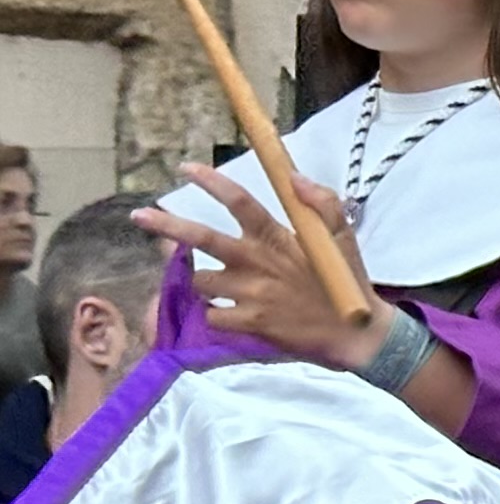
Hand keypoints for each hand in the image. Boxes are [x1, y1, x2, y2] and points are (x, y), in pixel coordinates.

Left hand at [135, 168, 390, 370]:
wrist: (356, 335)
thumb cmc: (348, 282)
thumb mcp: (343, 237)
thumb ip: (323, 202)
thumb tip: (294, 176)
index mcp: (277, 238)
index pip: (239, 201)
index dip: (211, 181)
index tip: (186, 168)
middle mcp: (257, 262)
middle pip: (201, 238)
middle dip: (166, 225)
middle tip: (139, 216)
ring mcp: (250, 294)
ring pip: (200, 280)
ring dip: (202, 280)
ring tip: (217, 282)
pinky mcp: (249, 323)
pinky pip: (212, 314)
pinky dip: (217, 313)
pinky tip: (232, 312)